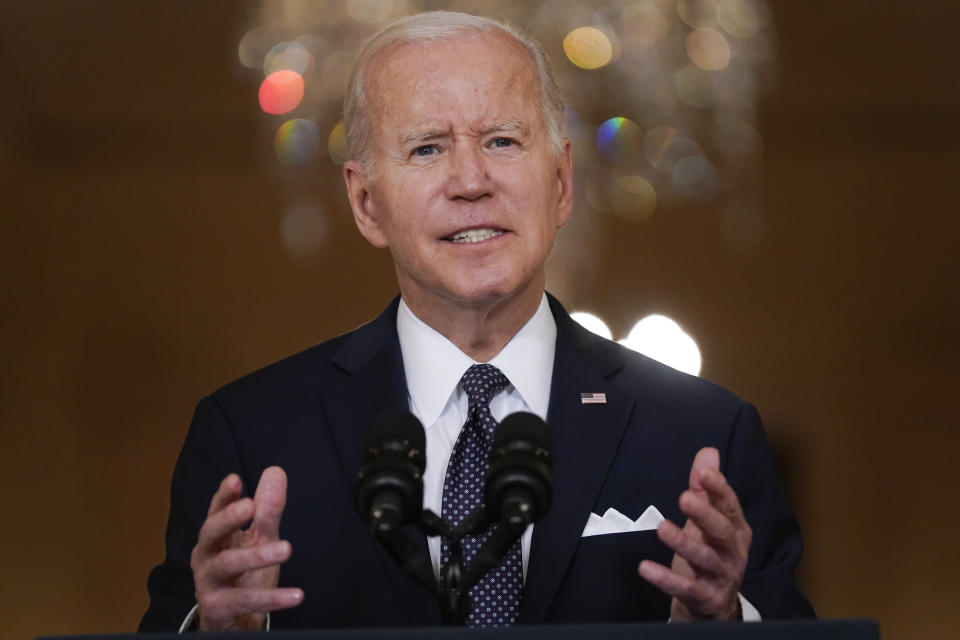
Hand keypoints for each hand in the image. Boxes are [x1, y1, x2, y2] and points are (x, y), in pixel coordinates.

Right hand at [190, 466, 303, 630]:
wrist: (234, 621)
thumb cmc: (244, 575)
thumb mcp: (259, 539)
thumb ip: (267, 510)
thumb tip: (275, 473)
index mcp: (216, 537)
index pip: (216, 511)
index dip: (224, 496)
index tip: (235, 480)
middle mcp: (206, 557)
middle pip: (210, 534)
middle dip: (228, 518)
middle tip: (249, 506)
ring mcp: (208, 583)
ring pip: (227, 564)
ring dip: (256, 556)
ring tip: (287, 548)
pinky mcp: (218, 608)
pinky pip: (245, 601)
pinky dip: (272, 598)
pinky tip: (295, 595)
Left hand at [638, 447, 750, 620]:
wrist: (713, 607)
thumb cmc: (710, 555)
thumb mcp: (707, 521)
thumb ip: (705, 488)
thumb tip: (708, 453)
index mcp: (736, 530)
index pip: (729, 506)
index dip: (719, 488)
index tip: (704, 472)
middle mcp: (733, 553)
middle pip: (722, 531)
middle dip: (705, 513)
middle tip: (684, 497)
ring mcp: (721, 577)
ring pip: (705, 559)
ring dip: (684, 543)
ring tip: (662, 528)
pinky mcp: (706, 599)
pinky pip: (686, 589)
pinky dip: (665, 579)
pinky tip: (645, 568)